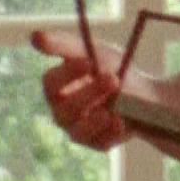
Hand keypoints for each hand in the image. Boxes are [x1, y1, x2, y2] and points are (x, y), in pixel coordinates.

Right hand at [31, 29, 131, 151]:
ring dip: (96, 118)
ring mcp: (80, 130)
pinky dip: (111, 132)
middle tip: (113, 79)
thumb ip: (64, 45)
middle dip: (89, 93)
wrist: (145, 93)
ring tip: (114, 107)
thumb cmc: (112, 68)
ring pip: (78, 130)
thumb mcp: (94, 50)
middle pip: (65, 108)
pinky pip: (100, 142)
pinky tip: (122, 122)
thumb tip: (34, 36)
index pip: (51, 83)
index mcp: (58, 88)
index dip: (68, 74)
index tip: (87, 62)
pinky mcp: (99, 144)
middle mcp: (63, 112)